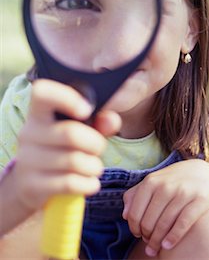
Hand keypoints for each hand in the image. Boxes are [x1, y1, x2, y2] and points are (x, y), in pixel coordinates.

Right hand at [13, 79, 120, 212]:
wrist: (32, 184)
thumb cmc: (62, 148)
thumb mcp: (82, 130)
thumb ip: (100, 121)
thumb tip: (111, 121)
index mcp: (39, 112)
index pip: (42, 93)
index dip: (66, 98)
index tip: (86, 110)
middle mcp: (29, 133)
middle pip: (70, 133)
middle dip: (95, 143)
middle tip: (98, 148)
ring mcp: (27, 160)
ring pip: (74, 161)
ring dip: (94, 166)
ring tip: (94, 167)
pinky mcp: (31, 185)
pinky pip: (69, 183)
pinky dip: (88, 183)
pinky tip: (90, 182)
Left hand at [123, 159, 208, 256]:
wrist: (204, 173)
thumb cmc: (173, 181)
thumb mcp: (153, 181)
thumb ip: (135, 195)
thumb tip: (125, 215)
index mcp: (151, 181)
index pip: (135, 212)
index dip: (134, 228)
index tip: (137, 235)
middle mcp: (166, 186)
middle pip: (149, 221)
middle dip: (146, 237)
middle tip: (148, 243)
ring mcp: (183, 192)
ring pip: (164, 224)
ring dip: (157, 241)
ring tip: (155, 250)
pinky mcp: (200, 199)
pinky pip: (183, 222)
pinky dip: (173, 237)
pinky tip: (167, 245)